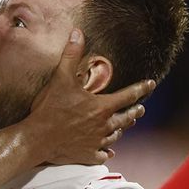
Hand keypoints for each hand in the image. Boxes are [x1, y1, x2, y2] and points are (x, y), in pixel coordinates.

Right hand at [25, 29, 153, 164]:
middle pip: (126, 118)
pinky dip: (106, 152)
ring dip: (121, 129)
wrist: (37, 138)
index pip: (128, 96)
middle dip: (134, 112)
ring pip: (115, 135)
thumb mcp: (61, 77)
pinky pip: (102, 154)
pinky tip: (108, 152)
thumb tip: (78, 33)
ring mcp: (96, 142)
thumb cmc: (50, 108)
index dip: (141, 88)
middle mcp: (103, 125)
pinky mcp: (87, 155)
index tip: (150, 84)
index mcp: (101, 107)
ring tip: (125, 126)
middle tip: (140, 109)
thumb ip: (71, 54)